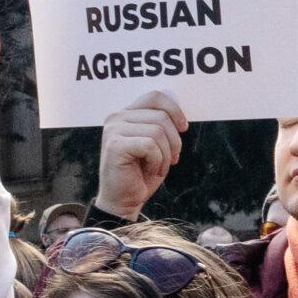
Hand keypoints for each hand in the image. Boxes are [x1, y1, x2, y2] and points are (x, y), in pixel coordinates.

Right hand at [94, 91, 188, 218]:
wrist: (124, 201)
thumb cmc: (141, 174)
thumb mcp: (156, 145)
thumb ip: (161, 124)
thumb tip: (179, 109)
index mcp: (125, 114)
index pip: (155, 96)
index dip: (175, 110)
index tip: (184, 128)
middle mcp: (116, 118)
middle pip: (161, 116)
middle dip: (174, 140)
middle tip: (171, 159)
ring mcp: (113, 130)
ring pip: (158, 131)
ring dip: (166, 154)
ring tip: (158, 167)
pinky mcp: (115, 145)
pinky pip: (151, 145)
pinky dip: (158, 161)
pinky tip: (151, 170)